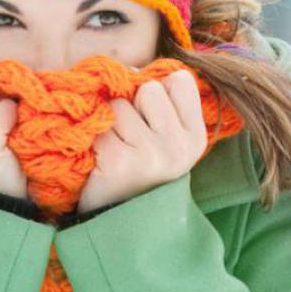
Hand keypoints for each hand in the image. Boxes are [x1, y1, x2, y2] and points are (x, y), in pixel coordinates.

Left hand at [76, 69, 206, 212]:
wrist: (120, 223)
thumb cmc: (140, 171)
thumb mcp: (166, 140)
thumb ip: (163, 104)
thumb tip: (132, 68)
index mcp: (195, 137)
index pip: (179, 79)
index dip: (157, 89)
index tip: (149, 114)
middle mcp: (179, 146)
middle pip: (148, 88)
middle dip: (132, 105)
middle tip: (130, 137)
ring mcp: (152, 154)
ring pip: (120, 104)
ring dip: (110, 122)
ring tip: (117, 148)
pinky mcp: (120, 161)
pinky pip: (101, 123)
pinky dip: (95, 138)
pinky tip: (102, 159)